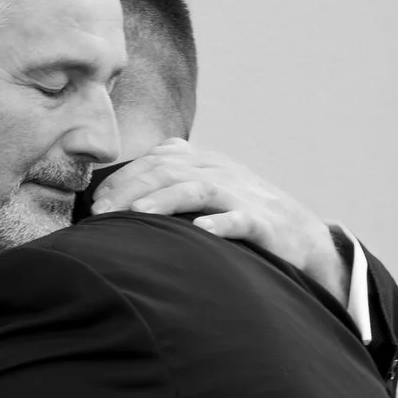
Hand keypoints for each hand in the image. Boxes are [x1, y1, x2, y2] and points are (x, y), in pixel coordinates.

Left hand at [90, 140, 345, 298]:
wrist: (302, 236)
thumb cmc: (245, 214)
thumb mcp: (211, 187)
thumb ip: (178, 176)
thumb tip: (133, 179)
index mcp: (207, 162)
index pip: (157, 160)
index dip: (123, 179)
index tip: (96, 202)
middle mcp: (223, 172)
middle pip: (170, 171)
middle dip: (131, 190)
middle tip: (101, 215)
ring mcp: (244, 195)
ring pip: (198, 189)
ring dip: (164, 201)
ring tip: (136, 216)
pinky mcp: (264, 222)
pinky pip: (240, 219)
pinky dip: (220, 224)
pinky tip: (200, 231)